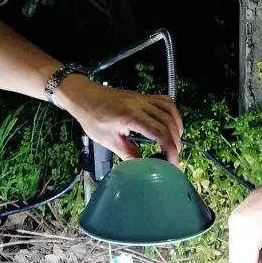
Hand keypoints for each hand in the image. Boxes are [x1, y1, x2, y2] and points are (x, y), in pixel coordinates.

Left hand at [55, 77, 182, 164]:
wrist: (84, 96)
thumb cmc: (92, 118)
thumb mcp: (106, 140)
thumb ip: (126, 152)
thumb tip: (143, 166)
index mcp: (130, 116)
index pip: (159, 132)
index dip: (170, 148)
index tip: (172, 163)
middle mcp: (140, 104)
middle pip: (168, 122)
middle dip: (176, 141)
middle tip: (174, 157)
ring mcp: (143, 98)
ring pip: (170, 110)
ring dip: (177, 127)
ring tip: (175, 143)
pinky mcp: (143, 96)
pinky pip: (165, 102)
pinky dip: (172, 114)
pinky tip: (171, 125)